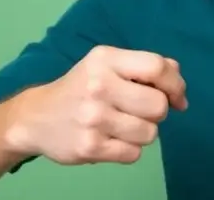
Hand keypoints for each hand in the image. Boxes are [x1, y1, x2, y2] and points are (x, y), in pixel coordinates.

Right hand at [8, 46, 187, 164]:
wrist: (35, 117)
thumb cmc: (82, 88)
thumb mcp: (108, 65)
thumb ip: (146, 67)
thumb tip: (178, 84)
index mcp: (106, 59)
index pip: (157, 67)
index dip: (175, 84)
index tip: (177, 97)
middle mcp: (98, 86)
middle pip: (158, 106)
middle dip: (158, 112)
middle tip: (140, 111)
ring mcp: (93, 118)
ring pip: (150, 133)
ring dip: (143, 132)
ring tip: (123, 125)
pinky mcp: (89, 147)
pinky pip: (134, 154)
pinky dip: (129, 149)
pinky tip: (112, 140)